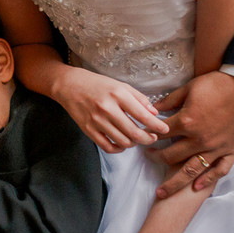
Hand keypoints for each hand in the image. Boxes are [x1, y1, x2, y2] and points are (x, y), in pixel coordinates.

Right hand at [52, 67, 167, 152]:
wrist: (69, 85)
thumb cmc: (97, 84)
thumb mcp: (120, 85)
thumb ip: (138, 98)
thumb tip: (154, 113)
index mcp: (117, 94)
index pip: (142, 115)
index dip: (157, 125)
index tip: (164, 129)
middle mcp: (107, 108)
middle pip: (134, 132)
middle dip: (148, 138)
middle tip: (153, 137)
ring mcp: (96, 121)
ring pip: (122, 141)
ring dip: (134, 143)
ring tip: (137, 138)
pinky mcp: (88, 130)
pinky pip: (107, 146)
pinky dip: (119, 148)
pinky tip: (123, 143)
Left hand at [146, 72, 233, 197]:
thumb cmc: (220, 83)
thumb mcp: (190, 87)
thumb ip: (170, 100)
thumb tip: (153, 108)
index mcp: (187, 122)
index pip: (160, 133)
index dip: (149, 135)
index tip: (142, 136)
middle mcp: (199, 139)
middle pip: (170, 155)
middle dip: (156, 157)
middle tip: (148, 156)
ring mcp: (216, 148)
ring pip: (191, 171)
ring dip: (174, 183)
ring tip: (161, 193)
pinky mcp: (231, 150)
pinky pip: (219, 170)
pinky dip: (208, 180)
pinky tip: (196, 187)